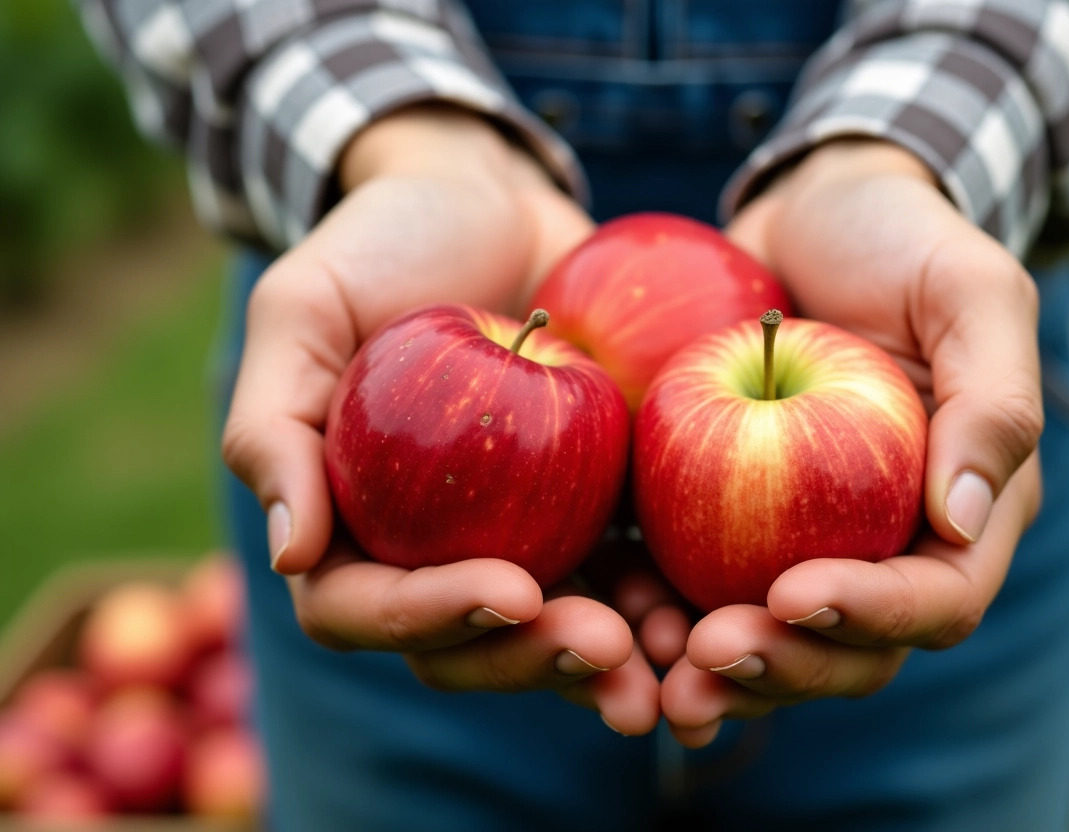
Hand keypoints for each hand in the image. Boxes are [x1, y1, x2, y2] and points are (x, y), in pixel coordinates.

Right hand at [221, 106, 659, 732]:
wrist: (490, 202)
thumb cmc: (383, 244)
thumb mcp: (305, 308)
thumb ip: (273, 425)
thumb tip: (291, 556)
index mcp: (345, 523)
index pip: (362, 606)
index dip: (429, 618)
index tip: (510, 589)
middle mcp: (427, 548)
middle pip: (465, 645)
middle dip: (531, 660)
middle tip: (603, 648)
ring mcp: (513, 536)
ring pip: (548, 631)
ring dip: (602, 662)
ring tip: (665, 661)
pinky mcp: (587, 509)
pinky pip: (619, 574)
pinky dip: (654, 604)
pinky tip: (697, 611)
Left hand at [660, 139, 1044, 746]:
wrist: (811, 214)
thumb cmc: (902, 242)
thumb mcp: (971, 292)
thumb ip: (991, 402)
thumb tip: (963, 522)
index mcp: (959, 512)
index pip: (935, 599)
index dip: (870, 614)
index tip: (790, 592)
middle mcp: (881, 544)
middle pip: (846, 649)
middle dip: (782, 665)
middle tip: (707, 655)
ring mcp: (801, 541)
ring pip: (769, 640)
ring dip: (717, 672)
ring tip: (658, 678)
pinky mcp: (726, 521)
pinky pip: (694, 585)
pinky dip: (659, 614)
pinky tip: (617, 621)